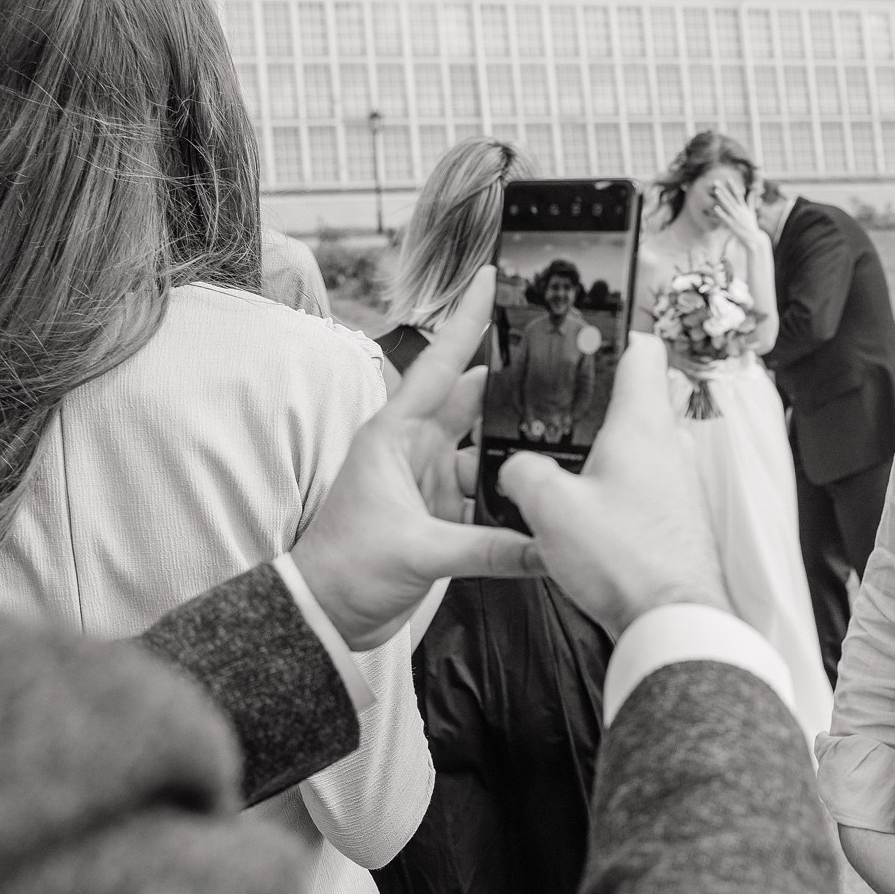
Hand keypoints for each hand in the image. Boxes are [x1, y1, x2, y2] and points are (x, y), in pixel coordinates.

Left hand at [292, 268, 539, 648]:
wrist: (325, 616)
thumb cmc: (346, 569)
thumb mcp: (420, 552)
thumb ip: (490, 549)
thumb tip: (549, 547)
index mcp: (397, 435)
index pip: (441, 366)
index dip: (466, 321)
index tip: (489, 277)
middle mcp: (416, 449)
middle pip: (476, 403)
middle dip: (516, 387)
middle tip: (564, 364)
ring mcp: (432, 481)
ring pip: (489, 453)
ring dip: (520, 452)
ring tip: (569, 442)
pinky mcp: (444, 516)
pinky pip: (490, 496)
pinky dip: (514, 498)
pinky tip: (547, 499)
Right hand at [498, 333, 729, 634]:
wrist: (671, 619)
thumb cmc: (625, 559)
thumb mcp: (550, 507)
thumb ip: (522, 473)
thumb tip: (517, 469)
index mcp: (642, 423)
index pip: (642, 351)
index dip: (615, 335)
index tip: (590, 334)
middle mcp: (670, 445)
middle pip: (638, 400)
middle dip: (598, 403)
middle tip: (560, 412)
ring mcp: (680, 483)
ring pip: (640, 447)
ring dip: (607, 452)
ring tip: (566, 470)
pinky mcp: (678, 518)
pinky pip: (645, 487)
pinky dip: (618, 490)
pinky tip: (588, 515)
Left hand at [706, 180, 764, 242]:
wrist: (755, 238)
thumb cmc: (752, 225)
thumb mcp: (752, 212)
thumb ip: (750, 202)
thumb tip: (752, 192)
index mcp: (744, 208)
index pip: (738, 194)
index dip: (733, 186)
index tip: (728, 178)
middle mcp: (741, 211)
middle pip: (731, 197)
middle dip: (724, 189)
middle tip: (716, 181)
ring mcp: (737, 218)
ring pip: (728, 205)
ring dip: (722, 197)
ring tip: (716, 190)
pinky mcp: (733, 225)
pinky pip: (726, 218)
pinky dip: (721, 213)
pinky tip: (716, 207)